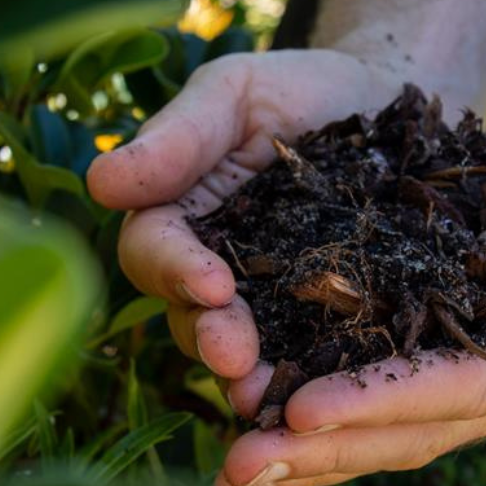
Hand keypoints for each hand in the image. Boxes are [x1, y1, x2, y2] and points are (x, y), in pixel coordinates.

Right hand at [87, 49, 400, 377]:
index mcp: (185, 210)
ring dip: (248, 370)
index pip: (155, 247)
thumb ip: (178, 137)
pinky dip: (306, 367)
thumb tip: (100, 182)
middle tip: (233, 358)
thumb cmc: (302, 89)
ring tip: (266, 395)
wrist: (385, 100)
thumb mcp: (237, 95)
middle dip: (210, 335)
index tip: (210, 283)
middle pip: (191, 310)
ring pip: (242, 340)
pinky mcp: (324, 306)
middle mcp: (219, 260)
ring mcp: (272, 289)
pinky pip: (306, 342)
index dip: (174, 269)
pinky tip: (320, 386)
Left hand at [212, 101, 485, 485]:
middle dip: (329, 445)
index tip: (306, 408)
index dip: (389, 399)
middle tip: (239, 463)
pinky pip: (379, 384)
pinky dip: (325, 408)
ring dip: (312, 442)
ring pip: (388, 419)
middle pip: (414, 424)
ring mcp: (475, 363)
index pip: (470, 387)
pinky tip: (267, 415)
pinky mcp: (443, 341)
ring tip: (233, 458)